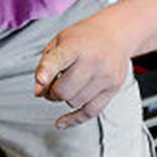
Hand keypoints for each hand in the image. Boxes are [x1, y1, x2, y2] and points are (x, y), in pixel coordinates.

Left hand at [33, 14, 133, 128]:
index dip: (47, 72)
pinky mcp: (113, 88)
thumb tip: (39, 92)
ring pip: (75, 102)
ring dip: (65, 100)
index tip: (40, 80)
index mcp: (75, 45)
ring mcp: (105, 76)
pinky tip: (62, 122)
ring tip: (66, 87)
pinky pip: (91, 112)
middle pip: (63, 91)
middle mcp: (93, 61)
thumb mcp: (59, 41)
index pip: (58, 60)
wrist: (116, 33)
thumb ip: (45, 65)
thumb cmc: (84, 37)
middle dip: (52, 93)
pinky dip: (75, 119)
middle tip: (52, 85)